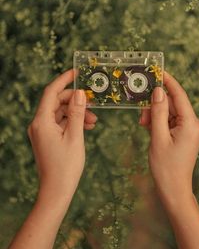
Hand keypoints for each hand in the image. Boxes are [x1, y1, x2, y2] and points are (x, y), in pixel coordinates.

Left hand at [27, 69, 96, 198]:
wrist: (56, 190)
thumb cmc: (66, 166)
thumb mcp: (75, 136)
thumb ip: (77, 112)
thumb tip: (79, 93)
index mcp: (41, 122)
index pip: (51, 92)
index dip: (64, 80)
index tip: (77, 72)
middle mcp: (38, 124)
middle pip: (56, 102)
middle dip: (75, 101)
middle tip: (93, 103)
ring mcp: (42, 131)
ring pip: (60, 112)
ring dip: (77, 113)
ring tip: (94, 121)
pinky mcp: (47, 137)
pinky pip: (60, 123)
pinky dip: (73, 122)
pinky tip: (87, 126)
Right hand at [139, 72, 198, 248]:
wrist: (173, 189)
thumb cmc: (165, 166)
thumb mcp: (158, 137)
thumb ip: (158, 112)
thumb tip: (158, 91)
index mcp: (191, 124)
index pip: (179, 95)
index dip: (168, 81)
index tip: (157, 70)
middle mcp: (193, 124)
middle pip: (173, 104)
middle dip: (155, 105)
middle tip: (140, 113)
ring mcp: (189, 129)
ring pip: (169, 112)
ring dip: (155, 114)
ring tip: (143, 124)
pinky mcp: (184, 134)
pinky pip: (169, 121)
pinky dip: (158, 121)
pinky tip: (149, 127)